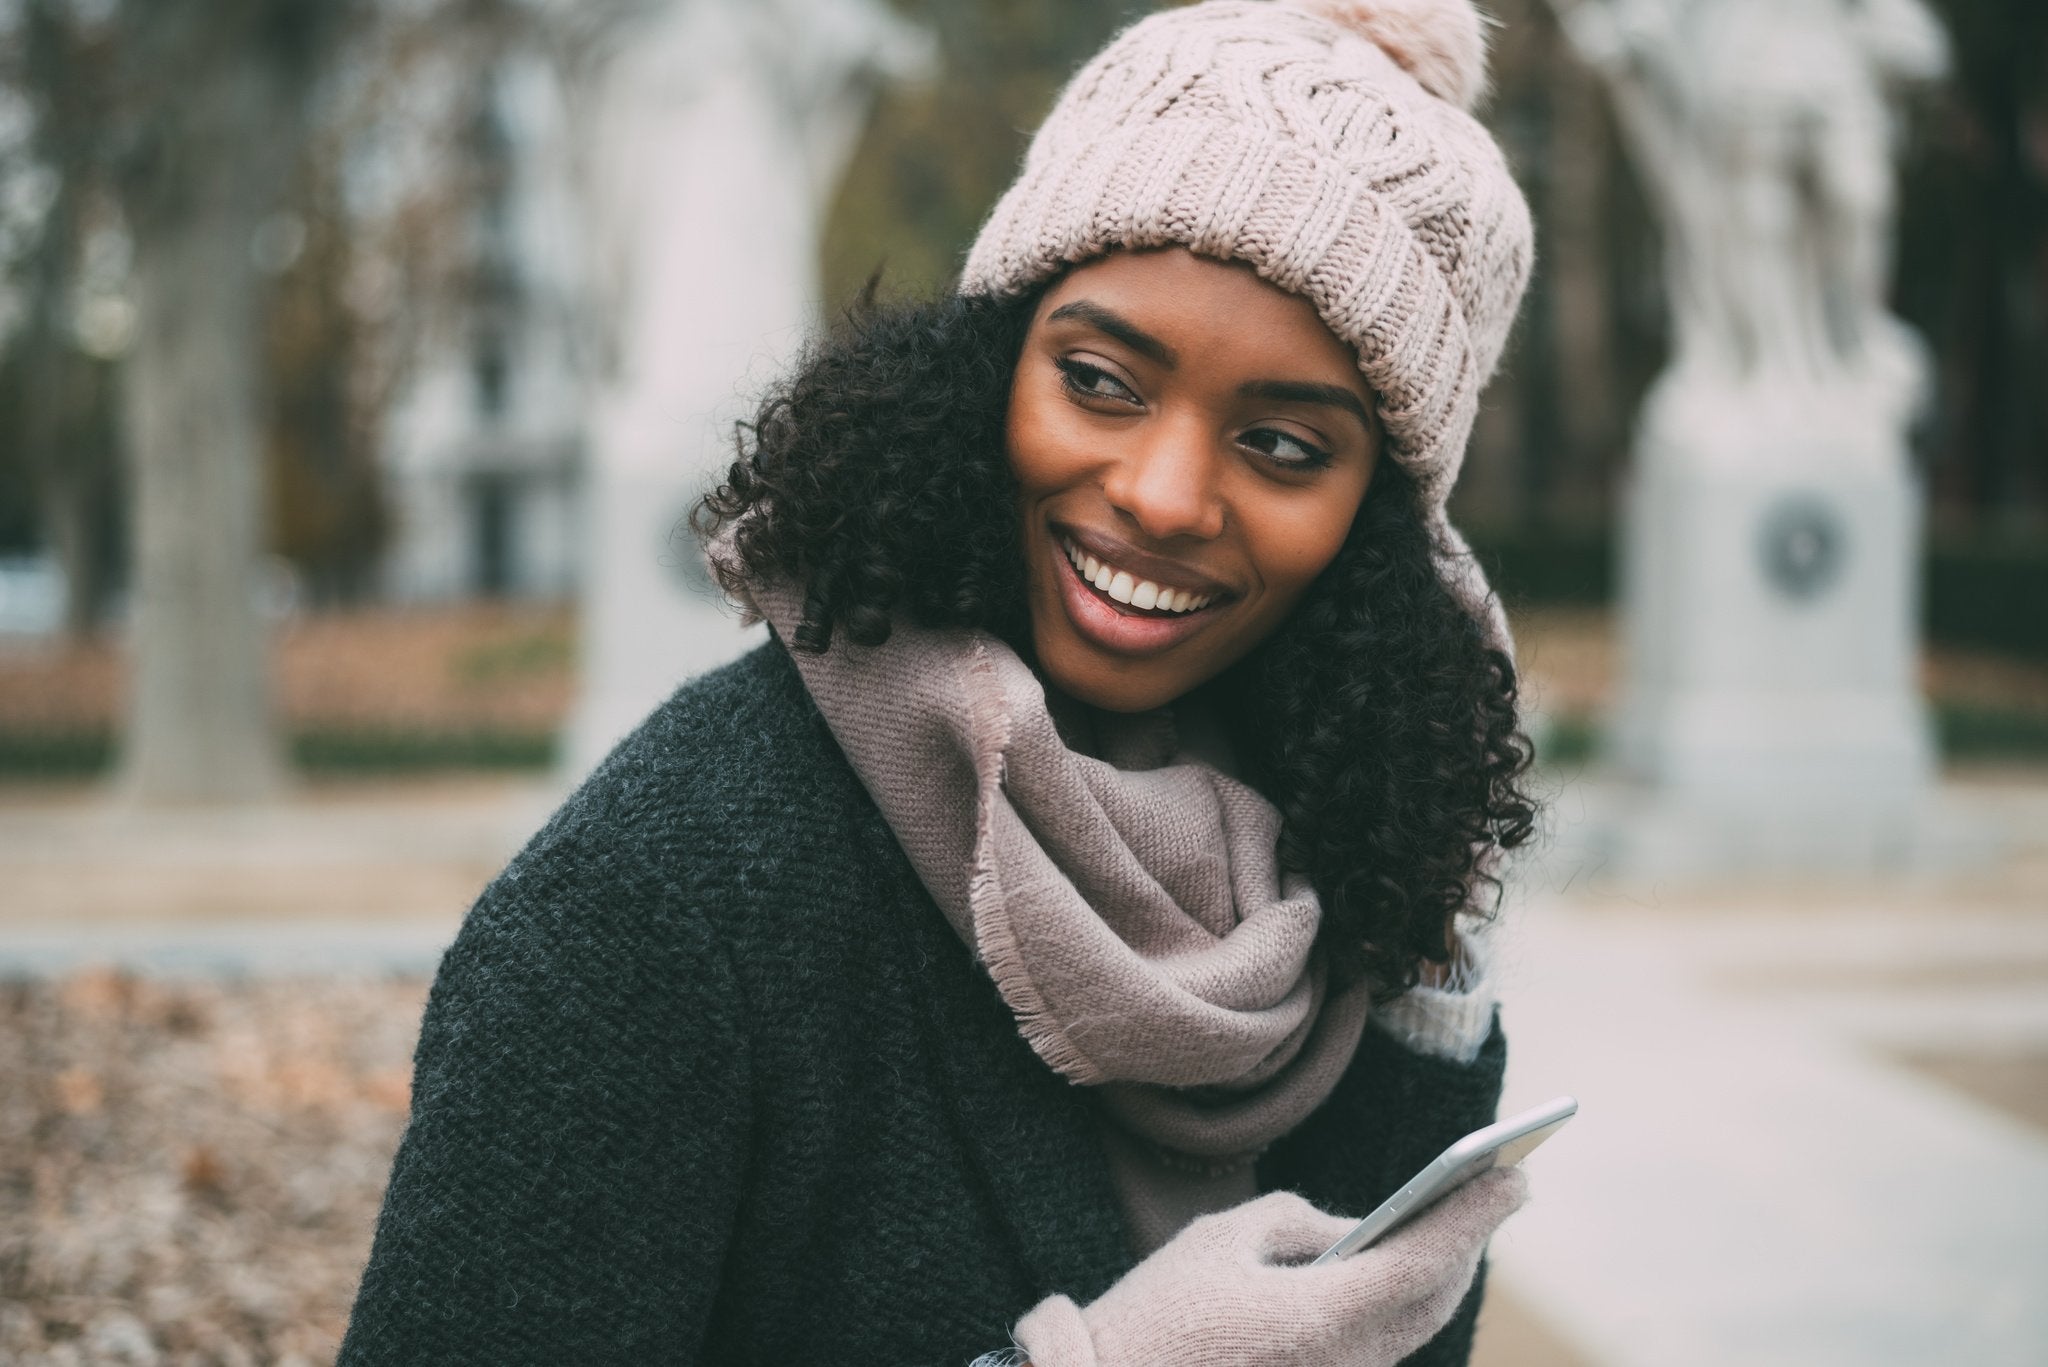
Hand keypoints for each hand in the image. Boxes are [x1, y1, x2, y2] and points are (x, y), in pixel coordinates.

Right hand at [1012, 1169, 1526, 1366]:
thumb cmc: (1161, 1312)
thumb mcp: (1221, 1239)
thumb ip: (1299, 1221)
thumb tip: (1351, 1231)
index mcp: (1324, 1315)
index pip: (1424, 1260)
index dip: (1473, 1216)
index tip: (1512, 1176)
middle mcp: (1348, 1363)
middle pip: (1433, 1300)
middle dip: (1469, 1242)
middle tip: (1501, 1189)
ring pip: (1413, 1328)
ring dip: (1442, 1274)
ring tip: (1463, 1224)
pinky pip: (1381, 1346)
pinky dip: (1405, 1303)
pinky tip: (1407, 1272)